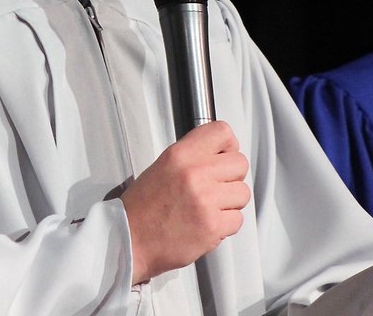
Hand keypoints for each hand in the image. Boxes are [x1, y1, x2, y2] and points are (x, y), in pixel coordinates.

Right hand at [120, 120, 249, 283]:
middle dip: (231, 177)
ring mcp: (205, 200)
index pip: (222, 132)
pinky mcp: (212, 226)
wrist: (129, 240)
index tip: (224, 156)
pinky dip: (225, 225)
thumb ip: (192, 157)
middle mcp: (194, 173)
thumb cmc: (142, 208)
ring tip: (210, 208)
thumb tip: (219, 154)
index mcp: (180, 155)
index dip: (228, 145)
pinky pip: (237, 219)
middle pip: (240, 163)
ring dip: (230, 203)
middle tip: (216, 187)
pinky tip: (207, 223)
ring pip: (243, 193)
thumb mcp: (162, 166)